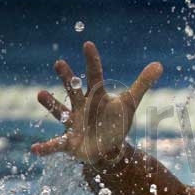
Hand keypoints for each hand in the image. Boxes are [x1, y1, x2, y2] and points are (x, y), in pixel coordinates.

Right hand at [31, 41, 162, 165]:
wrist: (107, 148)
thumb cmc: (116, 122)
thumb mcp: (130, 103)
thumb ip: (143, 84)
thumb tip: (159, 64)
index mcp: (96, 96)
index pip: (95, 75)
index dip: (93, 61)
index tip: (88, 44)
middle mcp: (82, 106)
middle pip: (74, 88)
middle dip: (67, 77)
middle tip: (60, 63)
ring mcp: (73, 123)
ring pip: (60, 111)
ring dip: (51, 104)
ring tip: (40, 94)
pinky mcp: (69, 142)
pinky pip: (55, 144)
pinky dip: (46, 148)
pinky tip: (35, 149)